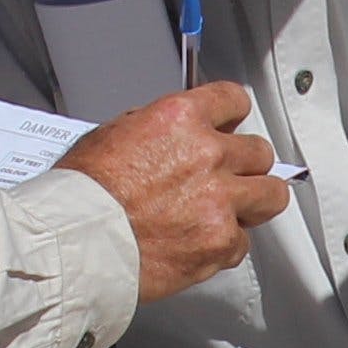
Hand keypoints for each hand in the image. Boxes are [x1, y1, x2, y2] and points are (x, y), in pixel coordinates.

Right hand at [62, 81, 286, 305]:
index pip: (233, 101)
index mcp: (181, 118)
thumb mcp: (112, 134)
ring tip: (237, 211)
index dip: (232, 117)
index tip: (231, 127)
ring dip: (255, 202)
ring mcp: (220, 200)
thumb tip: (173, 135)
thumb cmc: (82, 194)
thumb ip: (155, 129)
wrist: (76, 241)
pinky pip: (243, 243)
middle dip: (246, 165)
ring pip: (271, 195)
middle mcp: (208, 154)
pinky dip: (226, 246)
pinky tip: (202, 244)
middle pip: (259, 152)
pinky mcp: (221, 242)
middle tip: (230, 177)